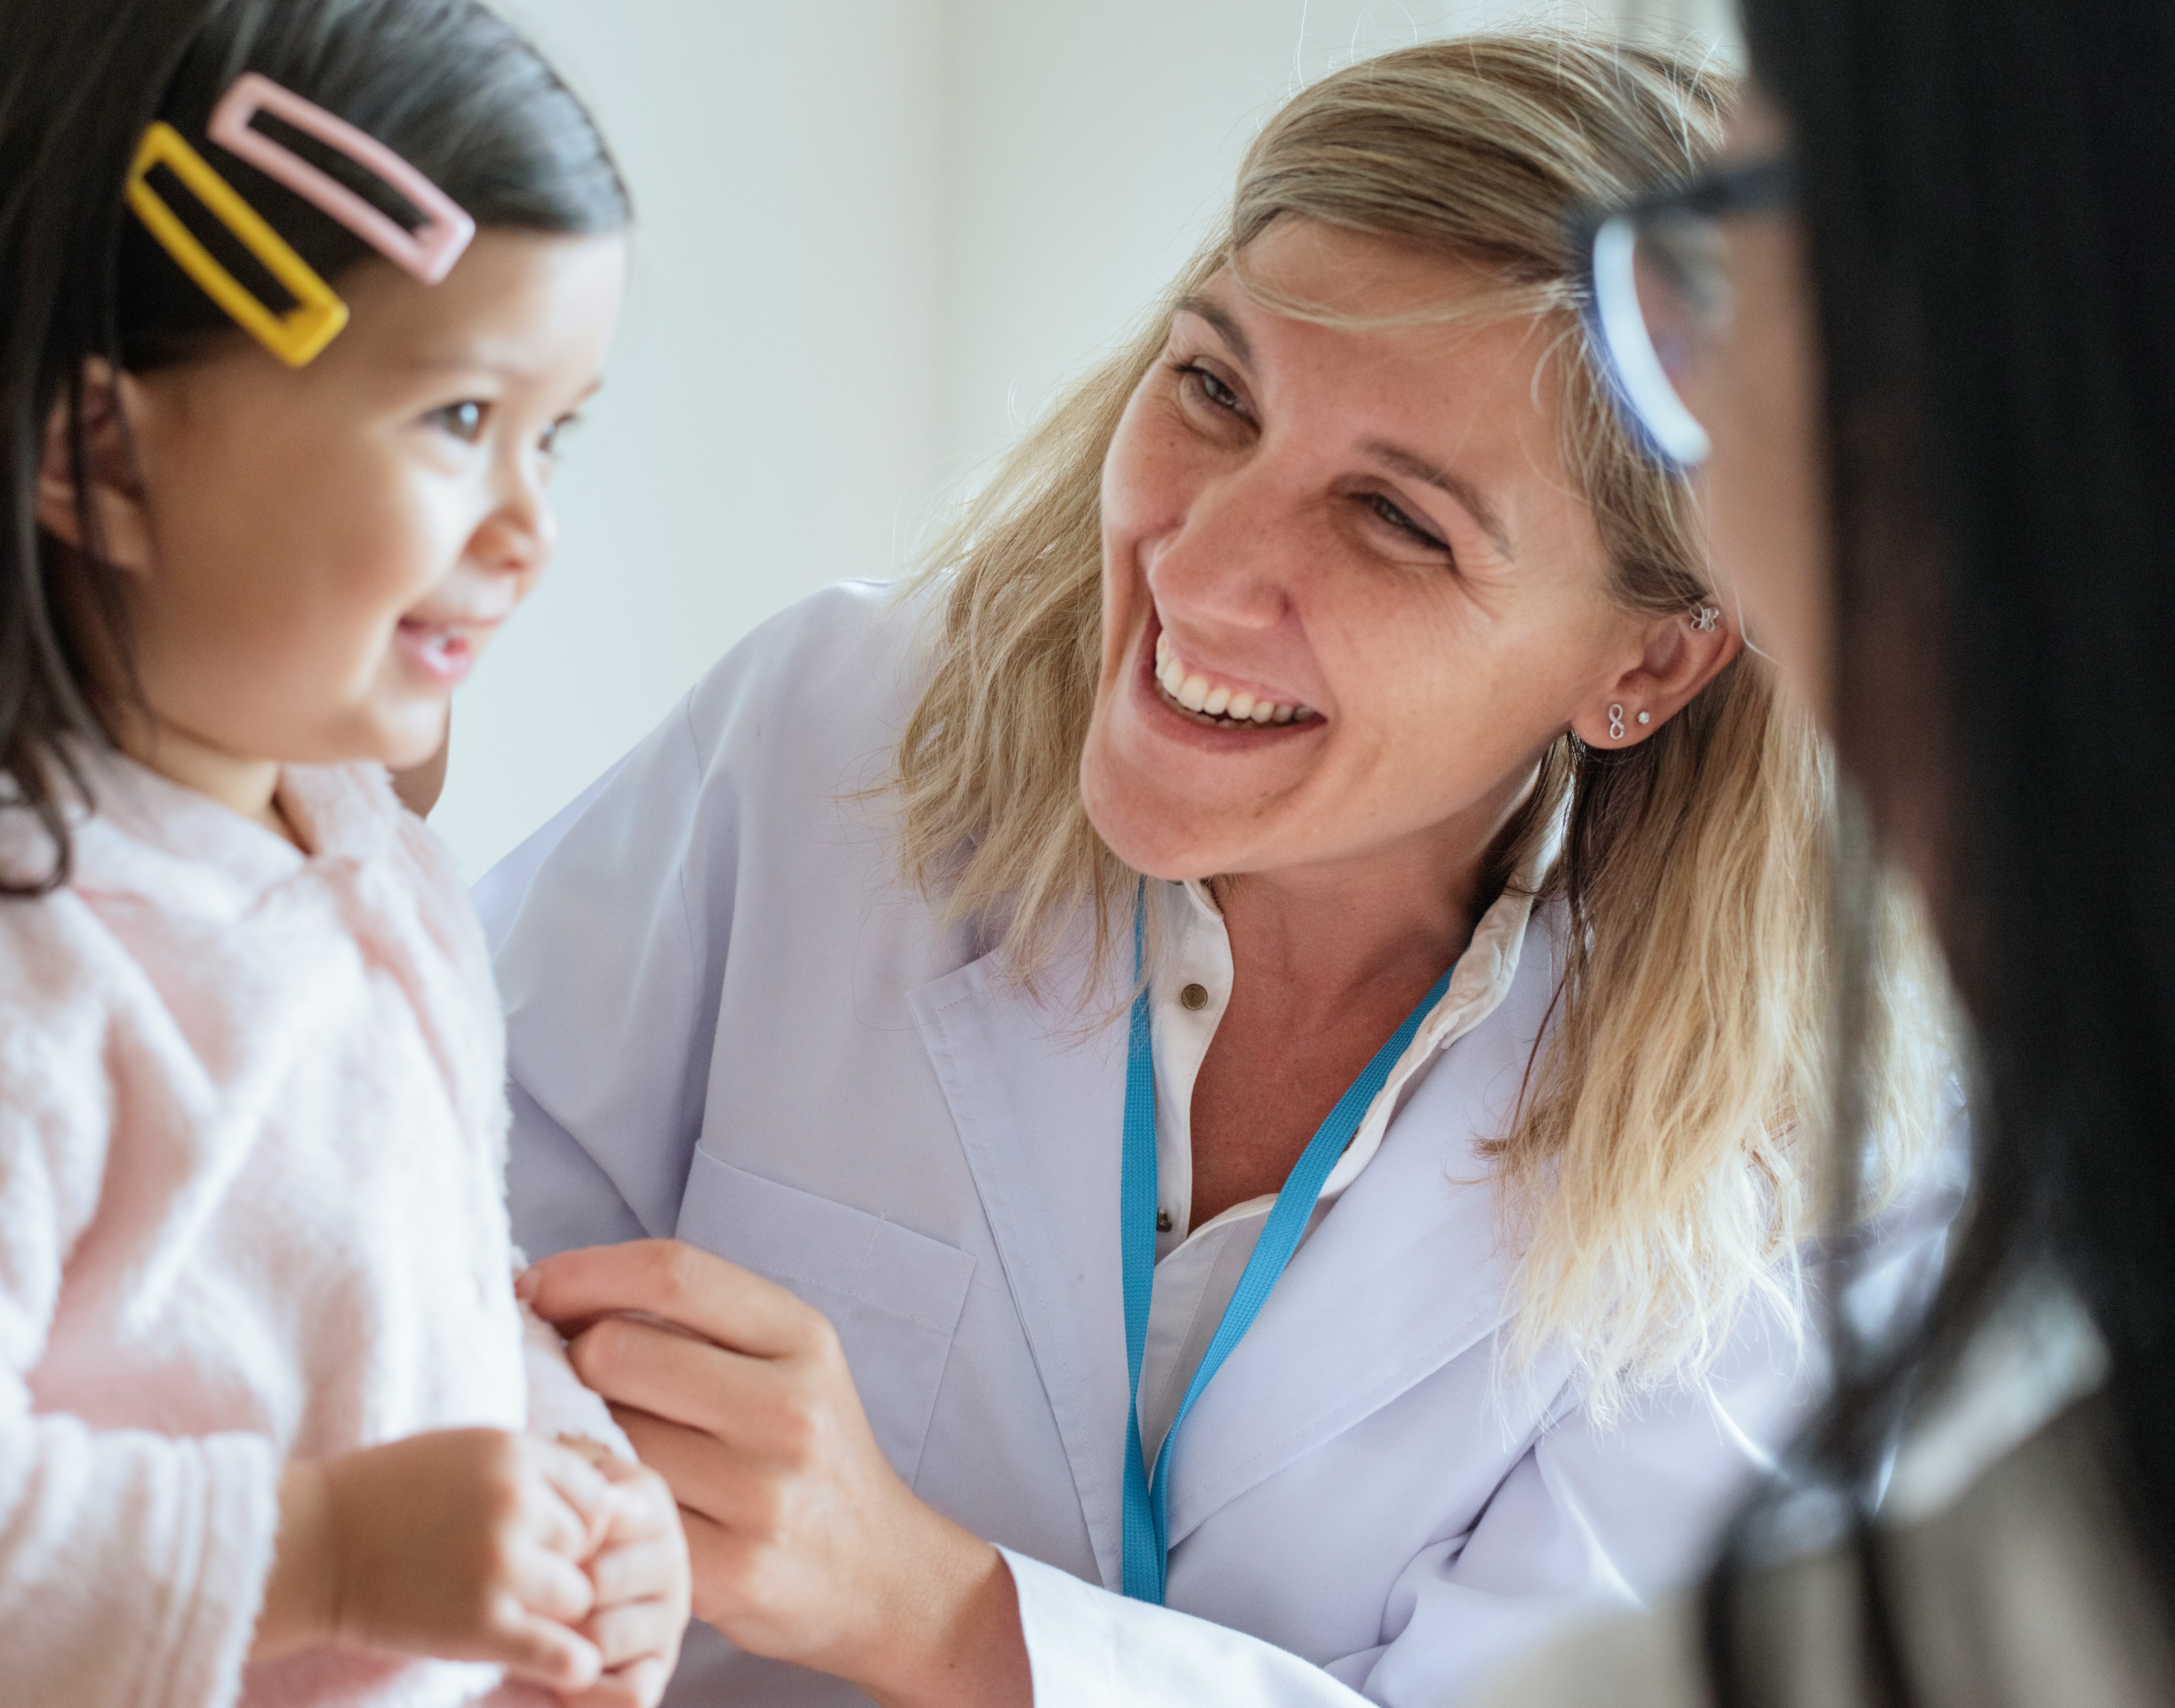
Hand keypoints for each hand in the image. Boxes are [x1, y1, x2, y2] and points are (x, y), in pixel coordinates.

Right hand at [253, 1429, 613, 1694]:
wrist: (312, 1544)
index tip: (546, 1540)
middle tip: (517, 1578)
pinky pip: (560, 1651)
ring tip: (512, 1610)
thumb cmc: (390, 1496)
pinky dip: (570, 1663)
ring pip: (578, 1596)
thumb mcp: (468, 1453)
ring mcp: (498, 1564)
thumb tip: (610, 1505)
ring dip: (554, 1610)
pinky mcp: (479, 1623)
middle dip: (561, 1565)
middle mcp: (514, 1501)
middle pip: (587, 1545)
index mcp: (514, 1453)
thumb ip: (533, 1471)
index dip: (577, 1523)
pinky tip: (565, 1666)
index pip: (596, 1494)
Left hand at [519, 1241, 1029, 1707]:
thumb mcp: (785, 1363)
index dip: (582, 1273)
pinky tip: (603, 1505)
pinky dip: (596, 1505)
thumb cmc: (808, 1453)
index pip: (671, 1274)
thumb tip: (559, 1293)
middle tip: (555, 1378)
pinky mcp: (729, 1572)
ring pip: (607, 1437)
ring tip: (585, 1444)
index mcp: (801, 1339)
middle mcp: (788, 1409)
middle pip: (616, 1352)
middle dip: (567, 1360)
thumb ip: (693, 1324)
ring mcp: (761, 1494)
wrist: (881, 1574)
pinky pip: (622, 1517)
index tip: (532, 1289)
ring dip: (573, 1437)